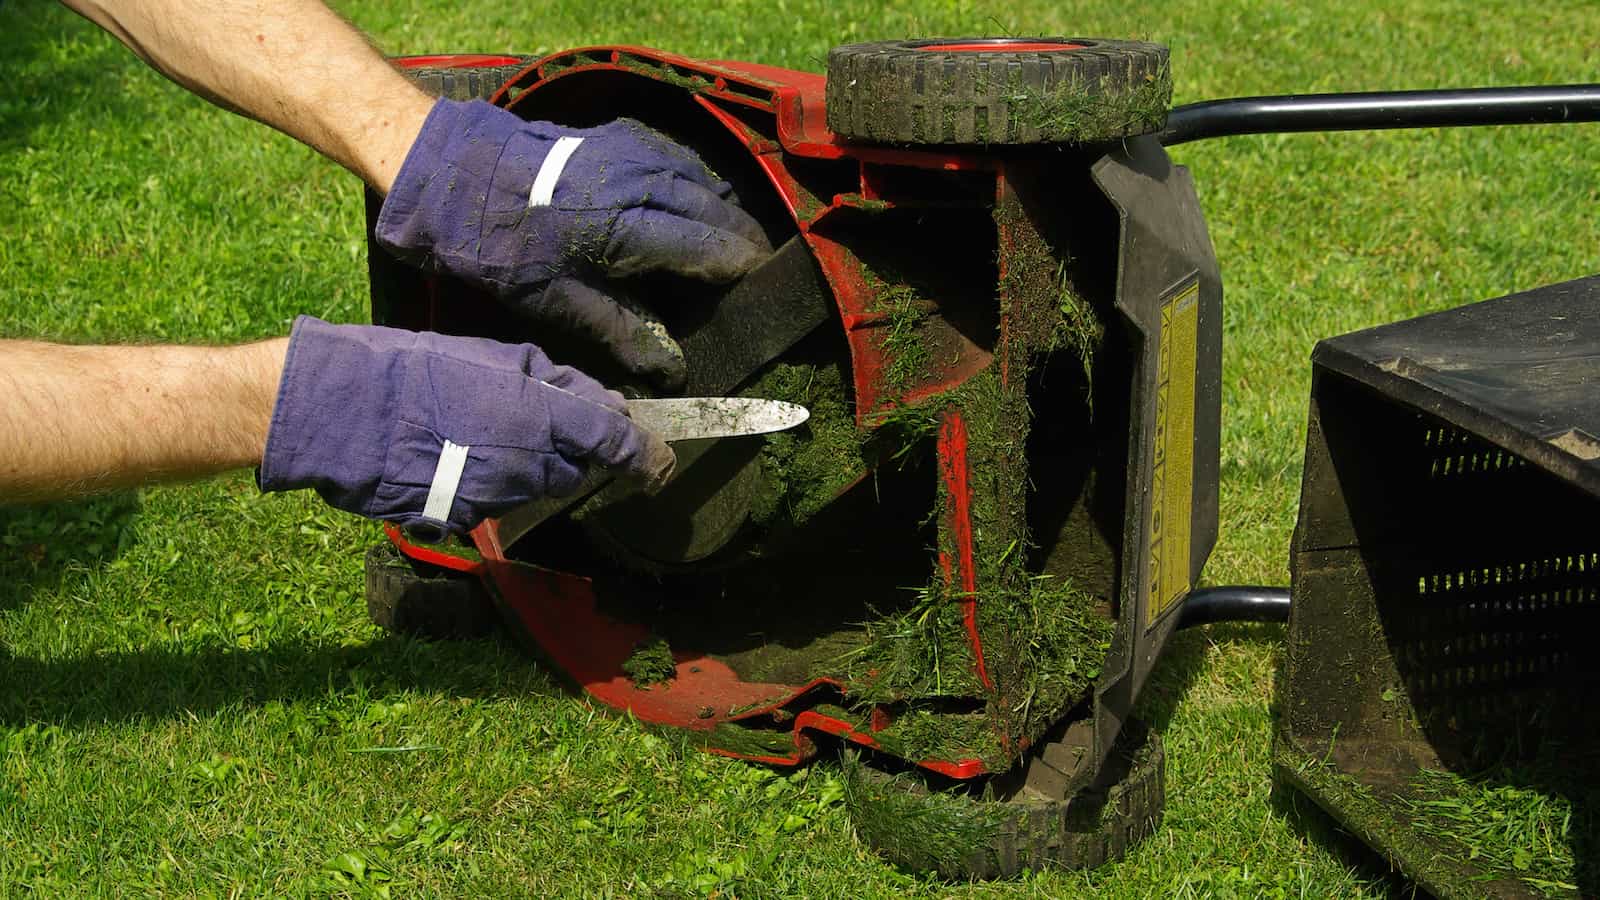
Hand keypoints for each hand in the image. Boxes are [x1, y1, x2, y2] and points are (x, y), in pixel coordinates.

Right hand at [259, 316, 675, 534]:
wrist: (347, 413)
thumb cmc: (418, 370)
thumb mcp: (496, 357)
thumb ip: (555, 382)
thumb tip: (602, 403)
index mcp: (544, 417)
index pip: (616, 443)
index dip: (644, 454)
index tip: (660, 461)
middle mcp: (530, 465)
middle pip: (574, 469)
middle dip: (567, 451)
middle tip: (530, 419)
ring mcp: (498, 497)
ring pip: (534, 486)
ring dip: (524, 465)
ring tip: (477, 429)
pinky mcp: (465, 519)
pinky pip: (493, 501)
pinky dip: (485, 482)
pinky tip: (453, 453)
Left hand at [375, 99, 771, 389]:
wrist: (453, 173)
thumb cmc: (501, 245)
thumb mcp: (556, 303)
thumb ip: (622, 333)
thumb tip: (674, 371)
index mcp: (629, 228)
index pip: (712, 250)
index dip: (742, 272)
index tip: (761, 293)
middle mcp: (642, 182)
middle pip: (718, 212)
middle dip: (744, 242)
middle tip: (760, 274)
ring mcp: (634, 152)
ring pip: (704, 182)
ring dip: (725, 212)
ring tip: (738, 243)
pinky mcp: (621, 136)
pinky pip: (680, 160)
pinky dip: (699, 184)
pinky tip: (698, 203)